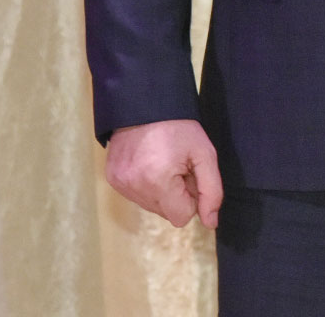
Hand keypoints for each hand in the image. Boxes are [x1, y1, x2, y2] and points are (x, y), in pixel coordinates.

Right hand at [105, 118, 222, 228]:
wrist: (145, 103)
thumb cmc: (178, 127)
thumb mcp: (204, 154)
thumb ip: (212, 191)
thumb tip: (210, 222)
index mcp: (158, 182)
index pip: (182, 217)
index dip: (191, 199)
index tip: (189, 176)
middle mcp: (134, 187)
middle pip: (166, 213)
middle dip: (176, 194)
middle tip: (177, 166)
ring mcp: (120, 184)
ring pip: (150, 206)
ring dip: (161, 191)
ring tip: (162, 162)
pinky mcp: (112, 179)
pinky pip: (135, 195)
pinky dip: (145, 184)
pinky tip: (148, 163)